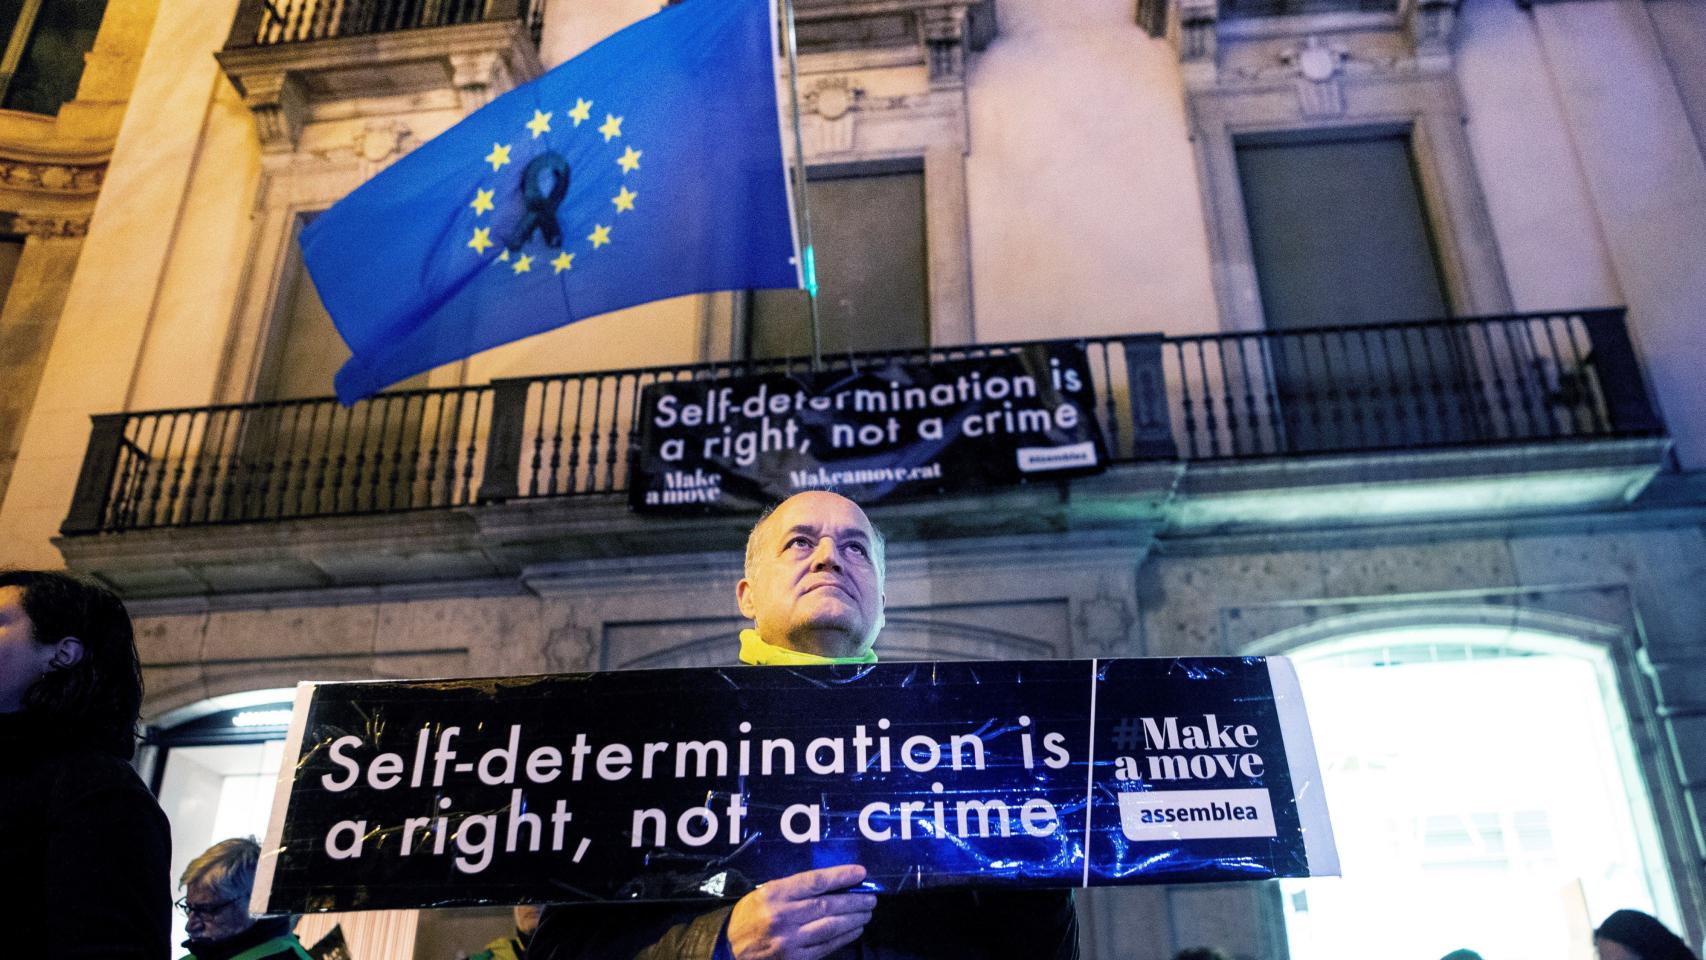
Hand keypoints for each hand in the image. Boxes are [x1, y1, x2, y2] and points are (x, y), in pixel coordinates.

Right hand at [726, 864, 875, 959]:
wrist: (729, 947)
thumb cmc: (750, 914)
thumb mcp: (766, 892)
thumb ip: (794, 888)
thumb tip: (831, 884)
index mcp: (775, 894)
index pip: (814, 882)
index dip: (840, 876)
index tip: (860, 873)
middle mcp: (783, 916)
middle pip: (827, 906)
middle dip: (854, 901)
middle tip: (871, 898)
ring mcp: (789, 940)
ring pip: (830, 927)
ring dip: (853, 919)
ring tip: (867, 913)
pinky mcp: (795, 959)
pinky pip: (826, 947)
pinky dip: (844, 937)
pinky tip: (854, 930)